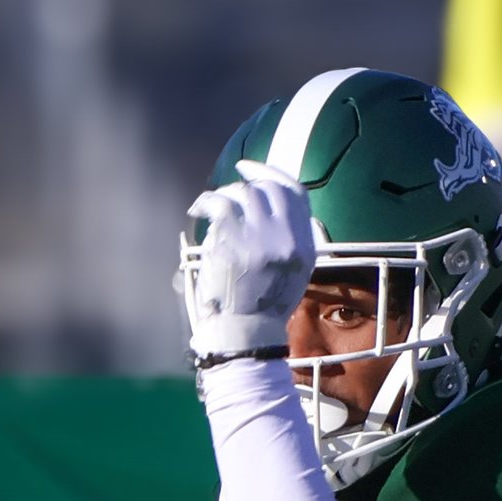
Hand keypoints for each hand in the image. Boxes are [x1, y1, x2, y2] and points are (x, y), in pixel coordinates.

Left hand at [184, 162, 316, 361]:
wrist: (243, 332)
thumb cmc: (259, 308)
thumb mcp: (291, 275)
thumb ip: (290, 243)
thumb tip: (278, 212)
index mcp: (304, 244)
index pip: (295, 193)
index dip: (272, 173)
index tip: (250, 168)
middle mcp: (287, 236)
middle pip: (267, 188)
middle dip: (244, 184)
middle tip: (225, 192)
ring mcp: (261, 237)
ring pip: (243, 193)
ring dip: (223, 195)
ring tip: (208, 207)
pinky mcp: (234, 240)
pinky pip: (220, 203)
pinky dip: (206, 201)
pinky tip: (198, 209)